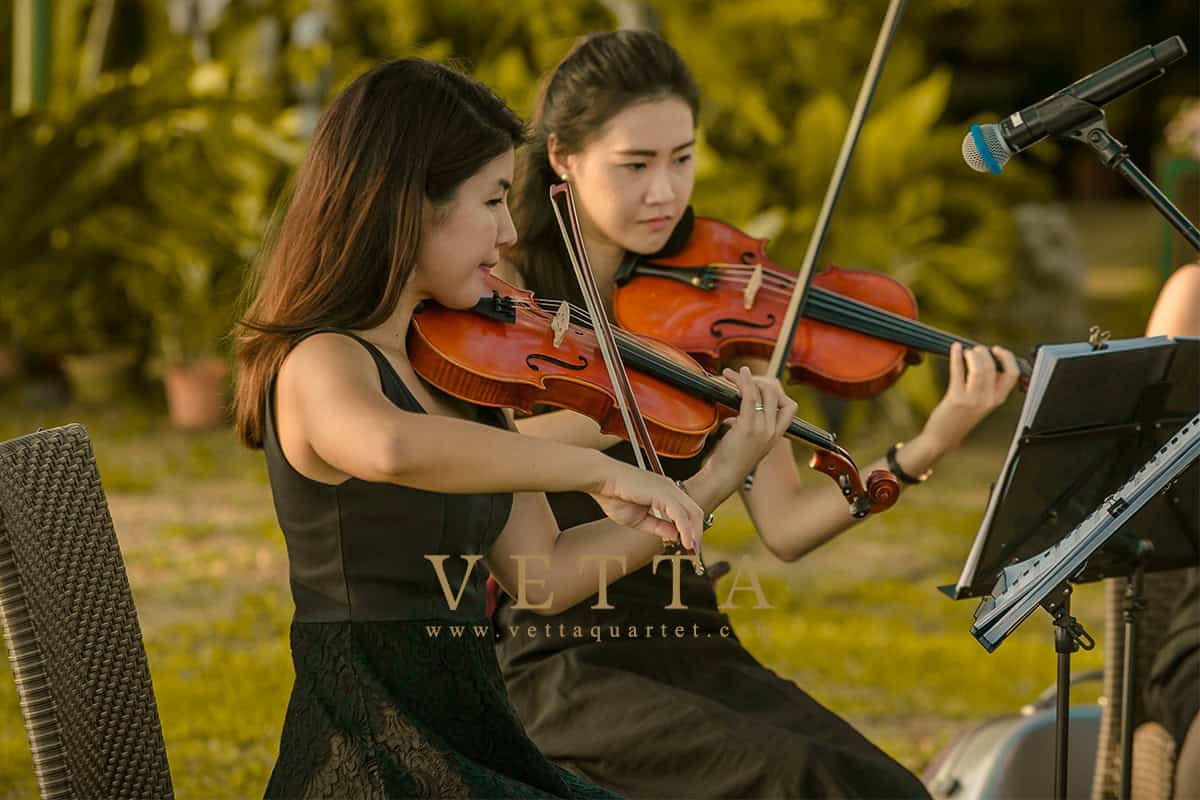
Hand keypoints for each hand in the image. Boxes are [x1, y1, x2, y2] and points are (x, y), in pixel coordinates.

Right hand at [587, 460, 703, 550]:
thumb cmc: (614, 495)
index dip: (691, 529)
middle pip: (695, 512)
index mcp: (664, 491)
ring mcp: (668, 489)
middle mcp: (670, 488)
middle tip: (695, 551)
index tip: (690, 546)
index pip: (687, 511)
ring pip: (692, 513)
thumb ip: (659, 526)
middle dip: (698, 533)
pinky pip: (680, 514)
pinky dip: (686, 530)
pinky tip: (685, 542)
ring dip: (694, 534)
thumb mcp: (640, 519)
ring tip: (692, 550)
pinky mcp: (663, 493)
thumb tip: (675, 535)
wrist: (602, 480)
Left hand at [708, 366, 795, 485]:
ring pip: (763, 393)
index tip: (760, 387)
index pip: (790, 407)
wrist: (724, 477)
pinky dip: (744, 382)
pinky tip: (736, 375)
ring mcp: (762, 429)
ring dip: (747, 379)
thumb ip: (749, 426)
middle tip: (741, 378)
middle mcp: (773, 431)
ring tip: (731, 374)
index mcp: (776, 435)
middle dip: (759, 381)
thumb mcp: (747, 442)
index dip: (777, 392)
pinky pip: (750, 397)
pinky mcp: (748, 428)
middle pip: (776, 394)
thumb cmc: (731, 461)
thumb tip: (737, 409)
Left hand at [922, 341, 1019, 454]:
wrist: (944, 437)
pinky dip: (956, 356)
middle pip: (993, 366)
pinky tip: (955, 349)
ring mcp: (973, 399)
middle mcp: (988, 399)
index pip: (1013, 373)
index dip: (1006, 357)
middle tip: (975, 350)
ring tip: (966, 351)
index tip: (996, 349)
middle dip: (983, 352)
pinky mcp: (956, 398)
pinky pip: (958, 371)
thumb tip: (990, 360)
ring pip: (978, 368)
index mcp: (998, 399)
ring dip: (972, 354)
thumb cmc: (961, 417)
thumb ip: (990, 385)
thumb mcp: (984, 402)